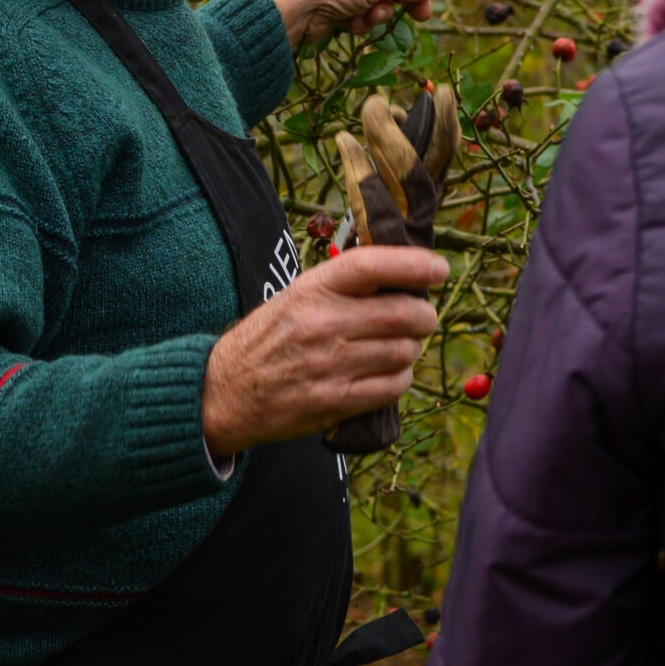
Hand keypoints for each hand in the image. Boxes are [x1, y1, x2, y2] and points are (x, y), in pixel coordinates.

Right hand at [201, 246, 446, 455]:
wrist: (225, 390)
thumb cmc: (269, 337)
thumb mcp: (297, 296)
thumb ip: (344, 286)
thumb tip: (404, 273)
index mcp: (313, 289)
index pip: (373, 265)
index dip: (415, 264)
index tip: (439, 267)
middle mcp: (323, 324)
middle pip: (404, 313)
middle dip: (424, 315)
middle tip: (421, 316)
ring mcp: (331, 365)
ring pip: (404, 351)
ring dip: (411, 348)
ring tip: (396, 346)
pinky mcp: (336, 401)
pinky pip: (393, 386)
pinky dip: (400, 378)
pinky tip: (386, 372)